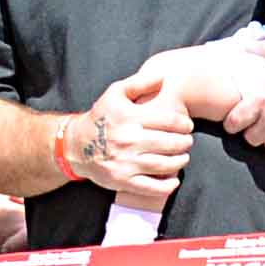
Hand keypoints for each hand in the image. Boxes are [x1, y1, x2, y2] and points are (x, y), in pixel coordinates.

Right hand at [76, 73, 192, 206]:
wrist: (76, 145)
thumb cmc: (101, 116)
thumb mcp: (115, 93)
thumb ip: (139, 82)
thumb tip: (164, 78)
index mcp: (128, 117)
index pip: (169, 120)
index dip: (184, 123)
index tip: (187, 125)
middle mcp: (127, 140)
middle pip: (170, 143)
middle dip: (185, 142)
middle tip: (188, 141)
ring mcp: (125, 163)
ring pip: (164, 165)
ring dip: (180, 161)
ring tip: (183, 157)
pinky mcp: (123, 181)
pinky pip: (152, 187)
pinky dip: (168, 185)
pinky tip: (173, 179)